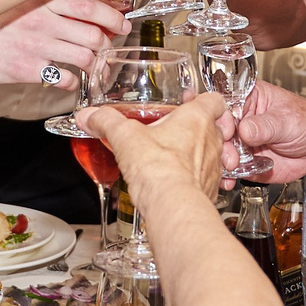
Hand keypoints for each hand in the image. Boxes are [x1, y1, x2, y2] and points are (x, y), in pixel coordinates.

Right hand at [0, 0, 128, 85]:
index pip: (91, 5)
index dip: (113, 15)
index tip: (121, 21)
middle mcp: (44, 19)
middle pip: (94, 33)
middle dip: (108, 42)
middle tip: (111, 46)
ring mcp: (37, 45)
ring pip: (85, 56)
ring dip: (96, 63)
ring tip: (95, 65)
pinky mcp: (27, 69)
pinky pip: (64, 78)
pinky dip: (74, 80)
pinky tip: (70, 79)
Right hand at [87, 93, 226, 202]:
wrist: (171, 205)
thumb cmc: (158, 168)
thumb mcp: (124, 137)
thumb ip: (106, 121)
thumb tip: (90, 116)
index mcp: (197, 118)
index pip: (214, 100)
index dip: (203, 99)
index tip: (190, 102)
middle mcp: (212, 140)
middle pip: (215, 127)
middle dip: (198, 128)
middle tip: (178, 131)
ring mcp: (214, 166)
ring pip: (214, 153)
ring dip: (199, 154)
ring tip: (178, 157)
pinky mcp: (211, 188)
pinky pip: (208, 179)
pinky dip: (197, 179)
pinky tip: (179, 181)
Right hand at [221, 79, 305, 181]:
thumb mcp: (288, 120)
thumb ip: (265, 125)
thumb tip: (244, 130)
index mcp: (248, 98)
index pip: (224, 105)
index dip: (222, 119)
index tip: (227, 131)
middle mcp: (240, 119)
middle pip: (218, 130)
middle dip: (221, 145)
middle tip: (231, 156)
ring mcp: (240, 141)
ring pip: (221, 151)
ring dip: (222, 162)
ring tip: (230, 168)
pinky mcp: (244, 161)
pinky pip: (230, 169)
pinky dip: (227, 176)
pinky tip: (229, 180)